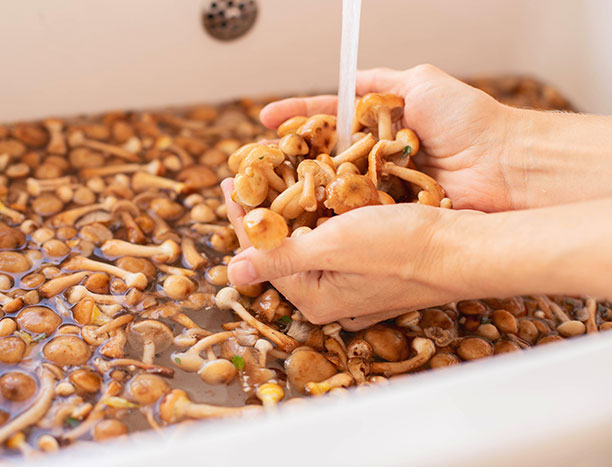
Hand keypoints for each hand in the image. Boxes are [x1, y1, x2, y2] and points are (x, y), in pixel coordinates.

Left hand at [221, 179, 478, 329]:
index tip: (230, 182)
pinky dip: (318, 206)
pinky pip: (331, 231)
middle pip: (281, 246)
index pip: (261, 255)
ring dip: (288, 204)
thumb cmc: (401, 249)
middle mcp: (328, 292)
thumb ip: (280, 258)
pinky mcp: (367, 260)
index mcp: (313, 297)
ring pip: (306, 235)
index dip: (242, 216)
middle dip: (263, 208)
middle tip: (248, 173)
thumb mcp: (333, 249)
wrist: (463, 247)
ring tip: (272, 172)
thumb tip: (233, 272)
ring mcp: (348, 277)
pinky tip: (312, 183)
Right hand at [260, 64, 518, 211]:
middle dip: (289, 159)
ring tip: (266, 190)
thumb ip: (380, 80)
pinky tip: (302, 215)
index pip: (327, 119)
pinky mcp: (390, 217)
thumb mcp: (419, 81)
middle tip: (255, 162)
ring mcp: (381, 189)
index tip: (263, 120)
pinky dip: (330, 216)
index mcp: (380, 126)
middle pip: (323, 157)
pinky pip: (353, 215)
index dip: (296, 118)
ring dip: (302, 190)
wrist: (502, 166)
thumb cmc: (468, 120)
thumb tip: (349, 74)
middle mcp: (375, 159)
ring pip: (332, 189)